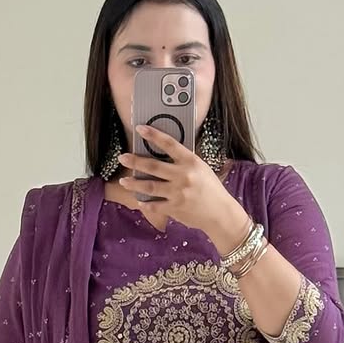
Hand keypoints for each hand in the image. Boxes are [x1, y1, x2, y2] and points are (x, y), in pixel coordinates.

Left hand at [118, 124, 249, 251]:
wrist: (220, 213)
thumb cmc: (211, 189)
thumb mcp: (201, 169)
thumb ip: (184, 162)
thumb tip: (163, 155)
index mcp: (191, 162)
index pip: (169, 144)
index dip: (153, 135)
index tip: (140, 128)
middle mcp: (183, 176)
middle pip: (153, 166)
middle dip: (135, 161)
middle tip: (123, 157)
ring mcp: (178, 193)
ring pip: (150, 186)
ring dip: (134, 184)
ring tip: (123, 181)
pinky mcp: (175, 208)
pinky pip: (155, 205)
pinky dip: (145, 203)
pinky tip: (138, 200)